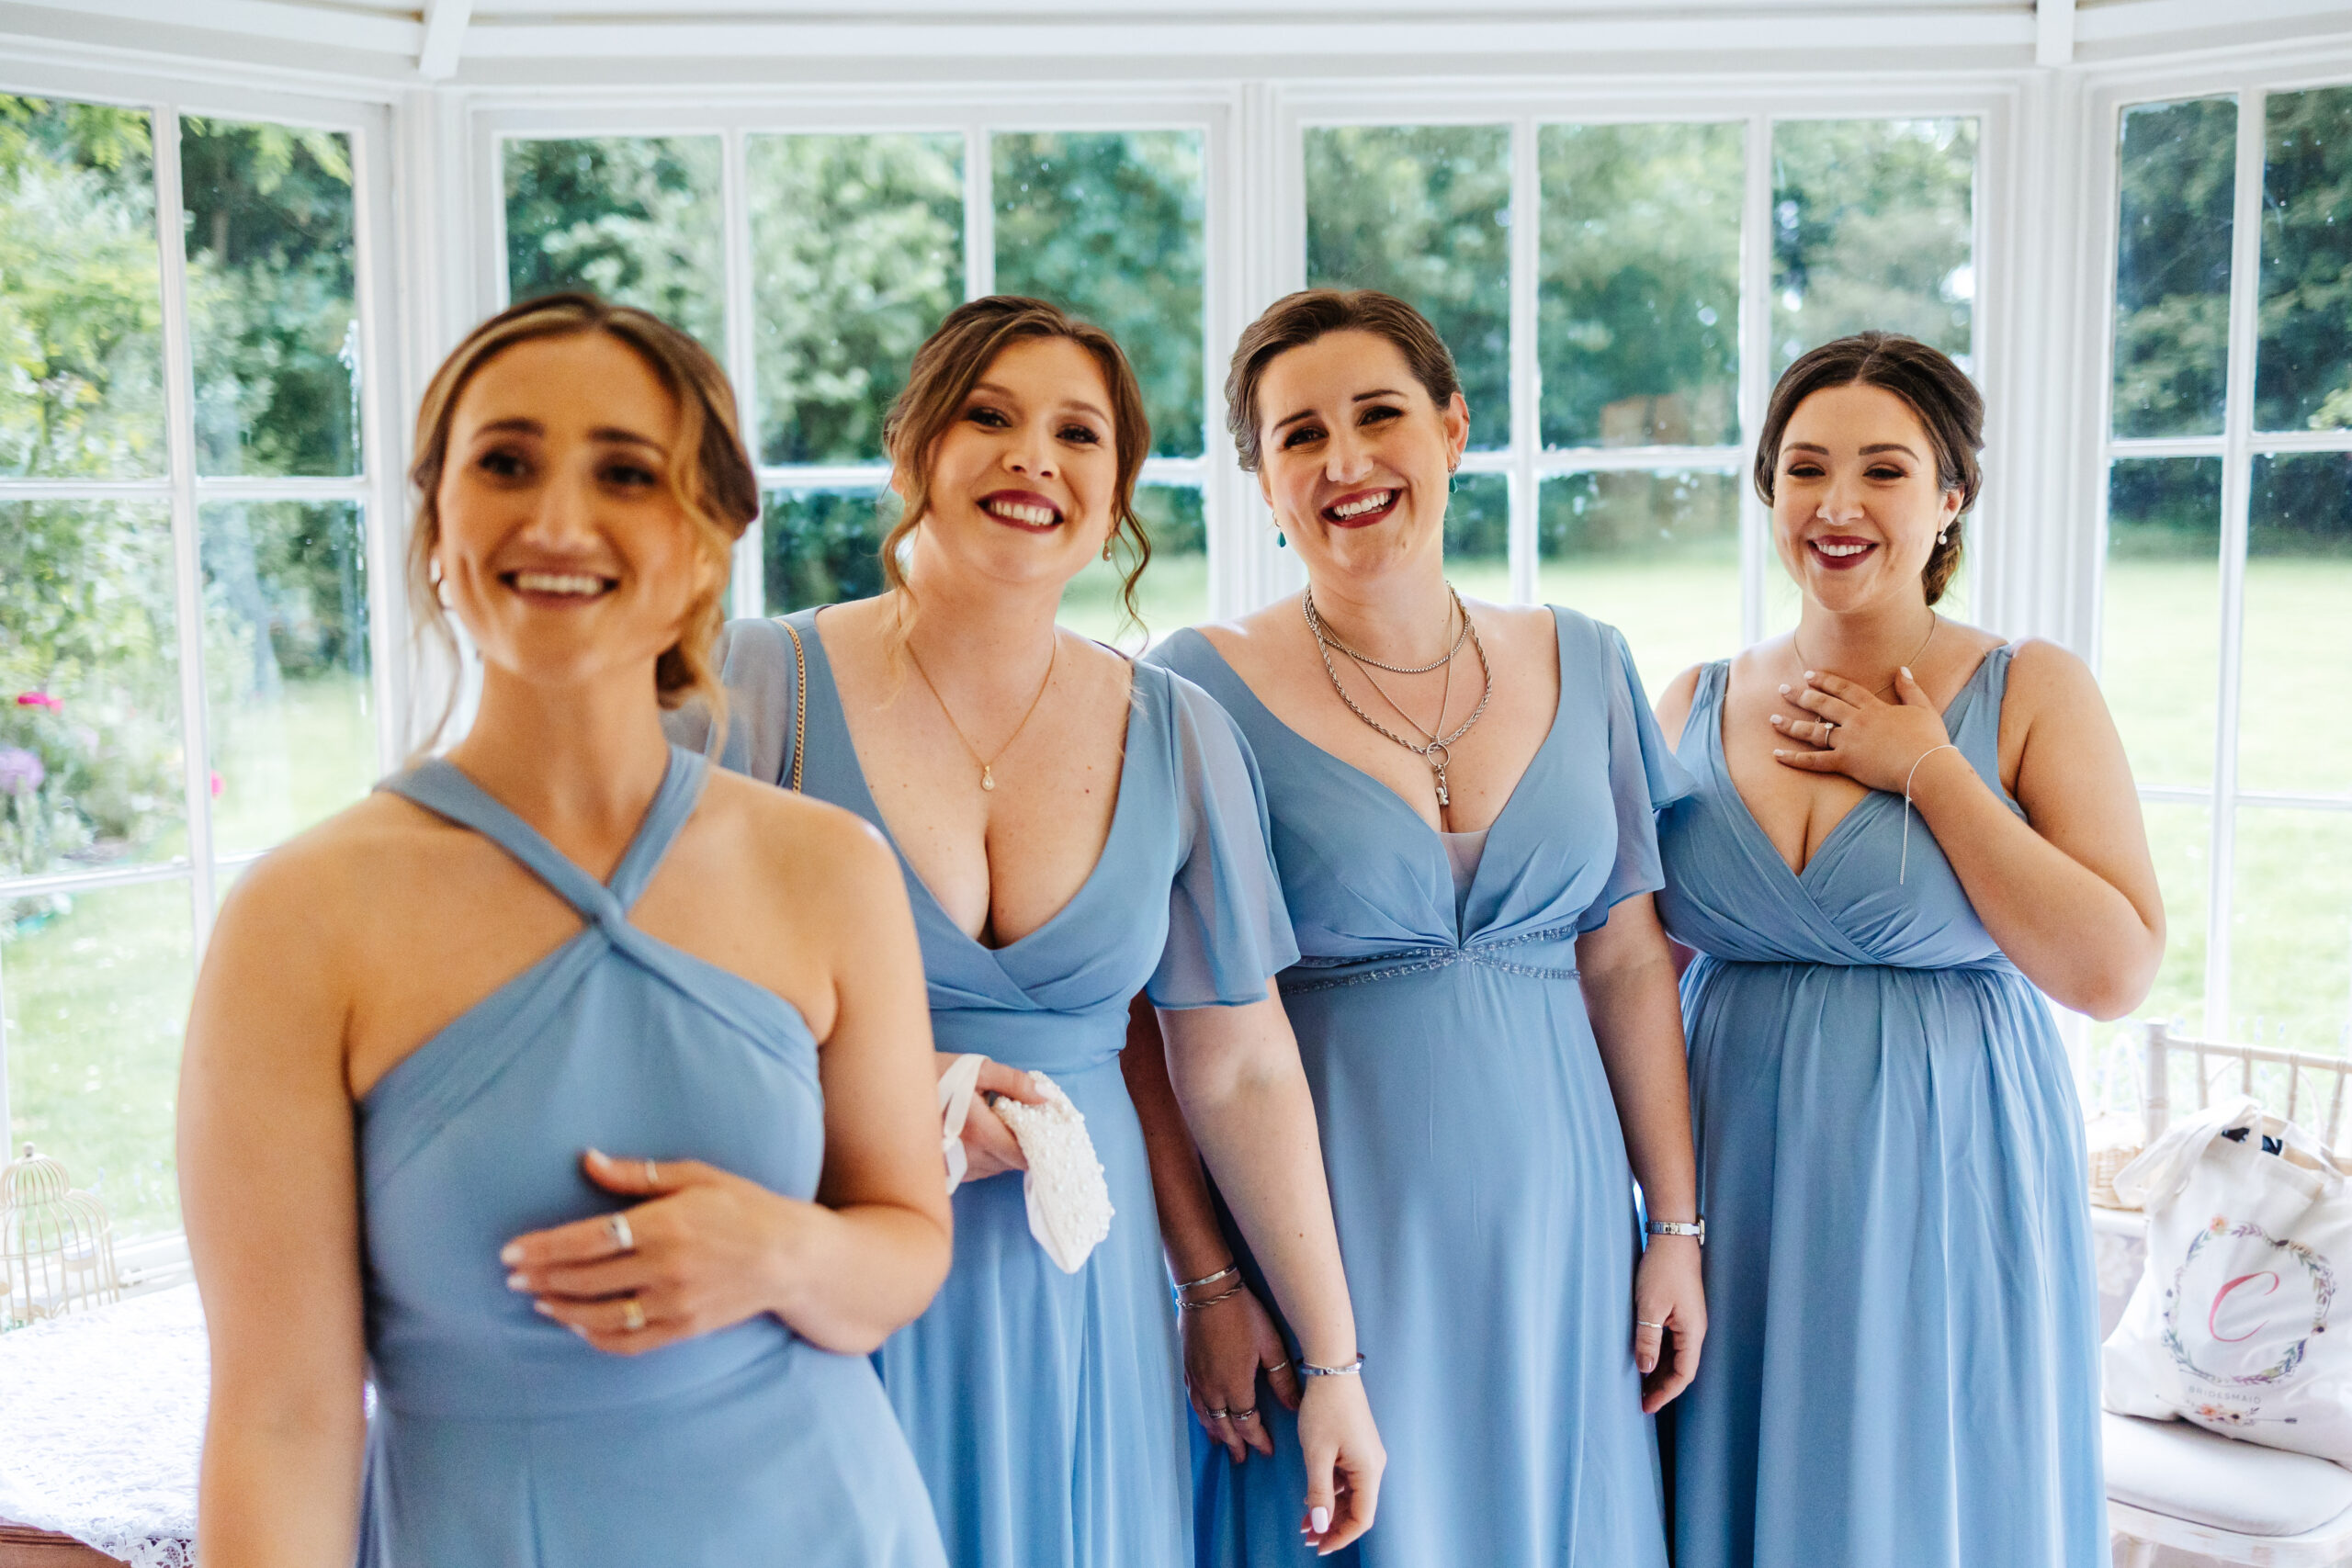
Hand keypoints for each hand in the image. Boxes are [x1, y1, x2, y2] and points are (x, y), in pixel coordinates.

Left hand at [502, 1148, 813, 1355]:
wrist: (794, 1256)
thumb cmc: (745, 1205)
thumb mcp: (697, 1176)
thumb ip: (638, 1175)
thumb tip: (587, 1160)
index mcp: (666, 1223)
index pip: (587, 1239)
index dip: (543, 1248)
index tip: (509, 1253)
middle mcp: (667, 1266)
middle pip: (586, 1278)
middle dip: (541, 1277)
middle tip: (511, 1277)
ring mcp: (676, 1301)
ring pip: (601, 1315)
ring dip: (562, 1310)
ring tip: (538, 1300)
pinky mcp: (686, 1327)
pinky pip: (630, 1341)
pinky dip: (597, 1337)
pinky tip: (578, 1326)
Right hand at [946, 1054, 1044, 1181]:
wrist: (891, 1087)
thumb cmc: (935, 1074)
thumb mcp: (978, 1070)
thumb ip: (1015, 1083)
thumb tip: (1046, 1097)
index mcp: (980, 1133)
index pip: (1023, 1156)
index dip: (1038, 1143)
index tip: (1040, 1126)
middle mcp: (968, 1158)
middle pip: (1011, 1164)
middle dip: (1020, 1144)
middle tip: (1018, 1119)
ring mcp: (954, 1169)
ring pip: (995, 1169)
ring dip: (1002, 1151)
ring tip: (994, 1124)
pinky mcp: (944, 1173)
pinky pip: (977, 1171)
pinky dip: (984, 1156)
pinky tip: (976, 1135)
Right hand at [1181, 1284, 1299, 1462]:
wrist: (1207, 1290)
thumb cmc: (1243, 1314)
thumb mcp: (1270, 1344)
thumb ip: (1282, 1378)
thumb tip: (1295, 1406)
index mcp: (1236, 1386)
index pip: (1248, 1424)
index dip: (1258, 1440)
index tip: (1267, 1452)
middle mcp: (1213, 1389)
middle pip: (1224, 1426)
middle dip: (1235, 1444)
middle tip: (1242, 1459)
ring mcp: (1197, 1379)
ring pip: (1206, 1416)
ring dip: (1216, 1433)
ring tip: (1222, 1445)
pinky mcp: (1188, 1368)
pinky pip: (1194, 1401)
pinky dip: (1201, 1415)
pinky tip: (1204, 1416)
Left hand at [1295, 1373, 1382, 1555]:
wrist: (1332, 1369)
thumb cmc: (1325, 1410)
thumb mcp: (1317, 1454)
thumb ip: (1319, 1492)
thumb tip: (1321, 1525)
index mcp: (1369, 1470)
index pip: (1362, 1517)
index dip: (1341, 1536)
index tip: (1319, 1547)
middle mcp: (1373, 1466)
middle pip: (1358, 1508)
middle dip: (1333, 1525)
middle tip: (1307, 1537)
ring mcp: (1366, 1456)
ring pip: (1350, 1494)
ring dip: (1329, 1509)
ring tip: (1304, 1522)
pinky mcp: (1357, 1447)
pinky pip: (1346, 1478)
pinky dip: (1329, 1491)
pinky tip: (1310, 1496)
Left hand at [1632, 1235, 1705, 1413]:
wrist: (1672, 1238)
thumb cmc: (1662, 1270)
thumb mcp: (1650, 1307)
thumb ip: (1647, 1339)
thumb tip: (1645, 1369)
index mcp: (1692, 1332)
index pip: (1683, 1374)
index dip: (1665, 1393)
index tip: (1646, 1407)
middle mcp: (1694, 1330)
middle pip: (1681, 1368)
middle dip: (1661, 1387)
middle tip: (1639, 1401)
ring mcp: (1688, 1321)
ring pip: (1675, 1356)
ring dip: (1659, 1372)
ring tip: (1638, 1386)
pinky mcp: (1680, 1312)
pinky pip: (1671, 1342)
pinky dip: (1658, 1354)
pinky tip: (1643, 1358)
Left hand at [1771, 666, 1953, 795]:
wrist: (1927, 766)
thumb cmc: (1929, 739)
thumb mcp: (1923, 708)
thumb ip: (1910, 688)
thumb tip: (1902, 669)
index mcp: (1873, 707)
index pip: (1844, 689)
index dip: (1825, 680)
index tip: (1809, 674)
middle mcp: (1857, 721)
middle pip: (1822, 704)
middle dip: (1800, 695)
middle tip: (1782, 689)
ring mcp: (1849, 741)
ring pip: (1813, 731)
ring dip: (1791, 725)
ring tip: (1772, 720)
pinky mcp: (1846, 763)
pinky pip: (1814, 761)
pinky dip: (1794, 759)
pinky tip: (1777, 755)